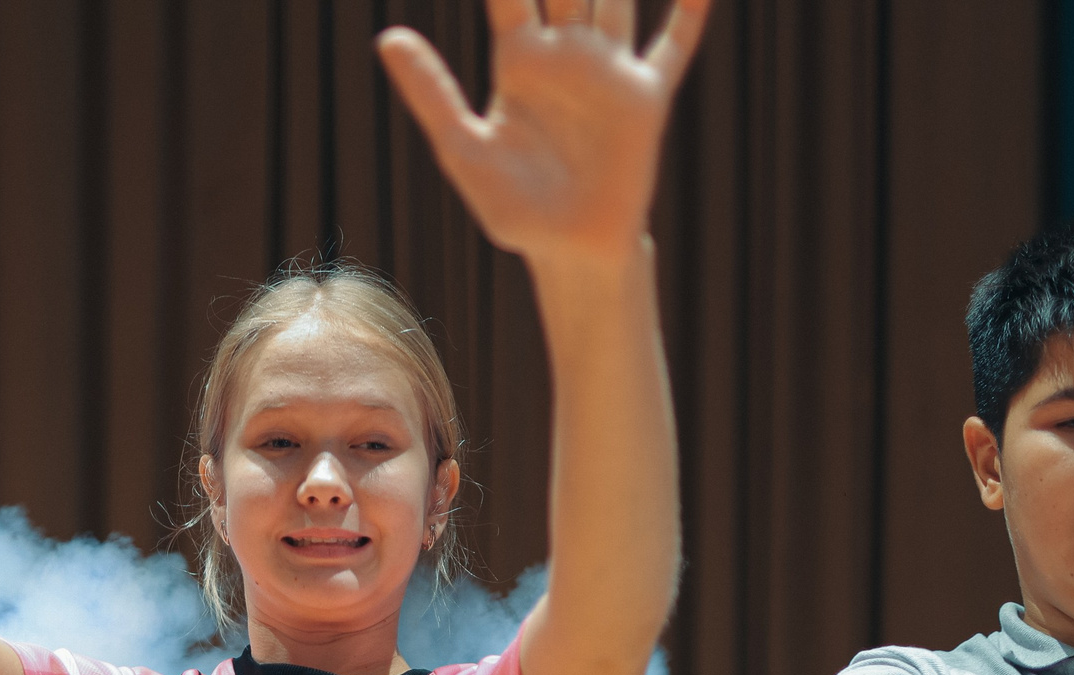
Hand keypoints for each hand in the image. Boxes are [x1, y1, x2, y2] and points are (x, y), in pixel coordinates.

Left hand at [378, 0, 712, 268]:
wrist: (570, 251)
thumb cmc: (513, 208)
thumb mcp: (464, 150)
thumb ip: (431, 92)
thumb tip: (386, 36)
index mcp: (519, 60)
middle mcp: (566, 54)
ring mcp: (608, 71)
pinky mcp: (644, 98)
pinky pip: (671, 45)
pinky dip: (687, 11)